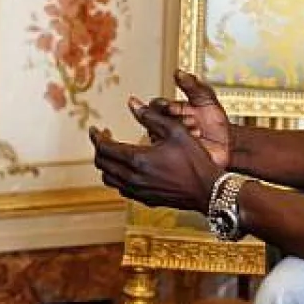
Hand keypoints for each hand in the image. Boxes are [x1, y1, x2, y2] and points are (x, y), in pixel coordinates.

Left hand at [90, 99, 222, 213]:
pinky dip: (118, 177)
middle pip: (102, 164)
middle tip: (104, 138)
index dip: (97, 137)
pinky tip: (127, 168)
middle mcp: (133, 178)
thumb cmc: (195, 160)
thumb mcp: (175, 131)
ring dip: (107, 164)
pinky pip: (122, 188)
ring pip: (109, 179)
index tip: (95, 129)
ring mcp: (138, 191)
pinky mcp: (145, 199)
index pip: (104, 148)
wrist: (208, 190)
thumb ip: (150, 116)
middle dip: (99, 149)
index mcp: (137, 160)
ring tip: (113, 152)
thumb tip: (132, 103)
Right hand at [154, 70, 230, 168]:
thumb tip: (178, 72)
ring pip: (161, 136)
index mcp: (172, 110)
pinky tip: (196, 142)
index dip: (163, 106)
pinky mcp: (174, 156)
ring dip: (179, 132)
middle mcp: (167, 126)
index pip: (156, 105)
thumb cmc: (216, 123)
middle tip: (190, 120)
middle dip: (173, 121)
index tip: (172, 107)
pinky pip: (169, 151)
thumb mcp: (207, 99)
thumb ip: (192, 85)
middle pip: (156, 121)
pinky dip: (183, 145)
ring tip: (197, 131)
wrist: (228, 145)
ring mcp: (169, 142)